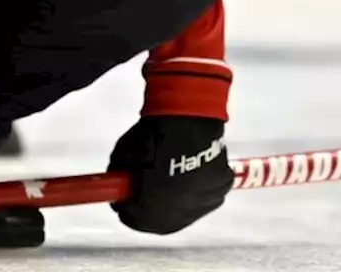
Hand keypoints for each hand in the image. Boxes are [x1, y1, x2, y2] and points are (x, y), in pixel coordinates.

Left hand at [107, 116, 232, 234]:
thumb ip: (120, 178)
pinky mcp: (221, 188)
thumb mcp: (121, 159)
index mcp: (149, 214)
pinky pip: (207, 190)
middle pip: (162, 218)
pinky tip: (193, 165)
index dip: (128, 206)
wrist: (185, 121)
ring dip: (179, 195)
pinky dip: (199, 182)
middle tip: (149, 185)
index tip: (126, 195)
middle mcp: (178, 217)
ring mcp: (203, 204)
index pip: (133, 220)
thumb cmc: (150, 139)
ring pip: (187, 205)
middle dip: (154, 204)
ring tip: (174, 171)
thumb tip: (120, 184)